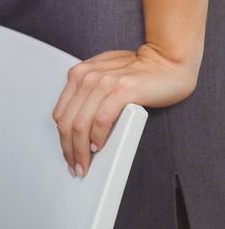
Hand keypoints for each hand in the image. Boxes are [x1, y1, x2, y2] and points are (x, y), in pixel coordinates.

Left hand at [52, 44, 200, 176]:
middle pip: (67, 121)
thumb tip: (77, 126)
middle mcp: (87, 76)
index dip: (62, 138)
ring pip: (81, 124)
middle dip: (68, 149)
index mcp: (79, 74)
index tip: (68, 153)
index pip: (60, 113)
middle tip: (75, 166)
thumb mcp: (104, 77)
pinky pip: (101, 120)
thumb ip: (89, 94)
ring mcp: (104, 82)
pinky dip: (98, 137)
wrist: (167, 62)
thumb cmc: (139, 72)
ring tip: (85, 164)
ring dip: (81, 150)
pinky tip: (99, 146)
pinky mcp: (123, 91)